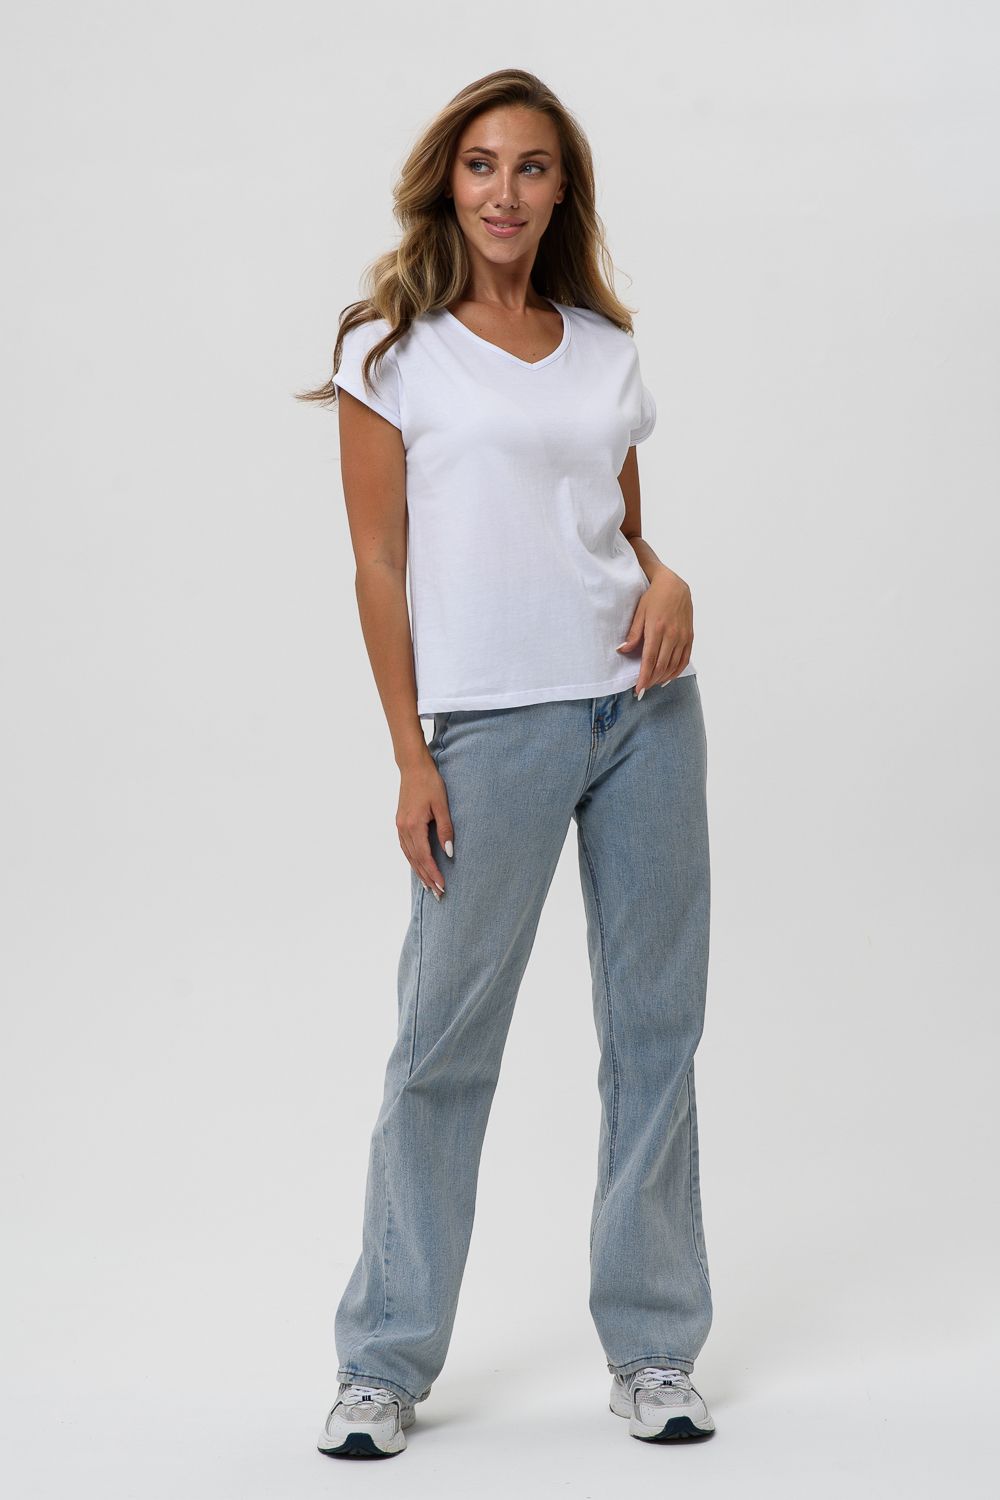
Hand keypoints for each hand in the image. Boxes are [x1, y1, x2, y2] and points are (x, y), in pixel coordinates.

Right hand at [395, 753, 453, 898]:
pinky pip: (405, 848)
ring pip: (409, 856)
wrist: (413, 767)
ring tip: (429, 886)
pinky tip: (419, 866)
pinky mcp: (400, 823)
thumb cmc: (430, 783)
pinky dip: (413, 860)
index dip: (433, 873)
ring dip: (419, 872)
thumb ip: (446, 829)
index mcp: (413, 825)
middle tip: (438, 894)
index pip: (424, 857)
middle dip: (427, 878)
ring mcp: (399, 826)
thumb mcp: (442, 805)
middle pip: (415, 860)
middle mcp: (403, 829)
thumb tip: (450, 853)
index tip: (442, 886)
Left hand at [616, 567, 693, 694]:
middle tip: (642, 689)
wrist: (674, 586)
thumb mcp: (639, 613)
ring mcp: (683, 637)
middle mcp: (672, 635)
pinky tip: (668, 677)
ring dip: (663, 678)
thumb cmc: (654, 598)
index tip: (638, 690)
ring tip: (652, 683)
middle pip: (662, 666)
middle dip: (651, 681)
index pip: (649, 660)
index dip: (644, 678)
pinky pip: (685, 660)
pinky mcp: (689, 637)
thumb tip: (622, 650)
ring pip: (674, 666)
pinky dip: (676, 671)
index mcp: (657, 629)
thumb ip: (633, 634)